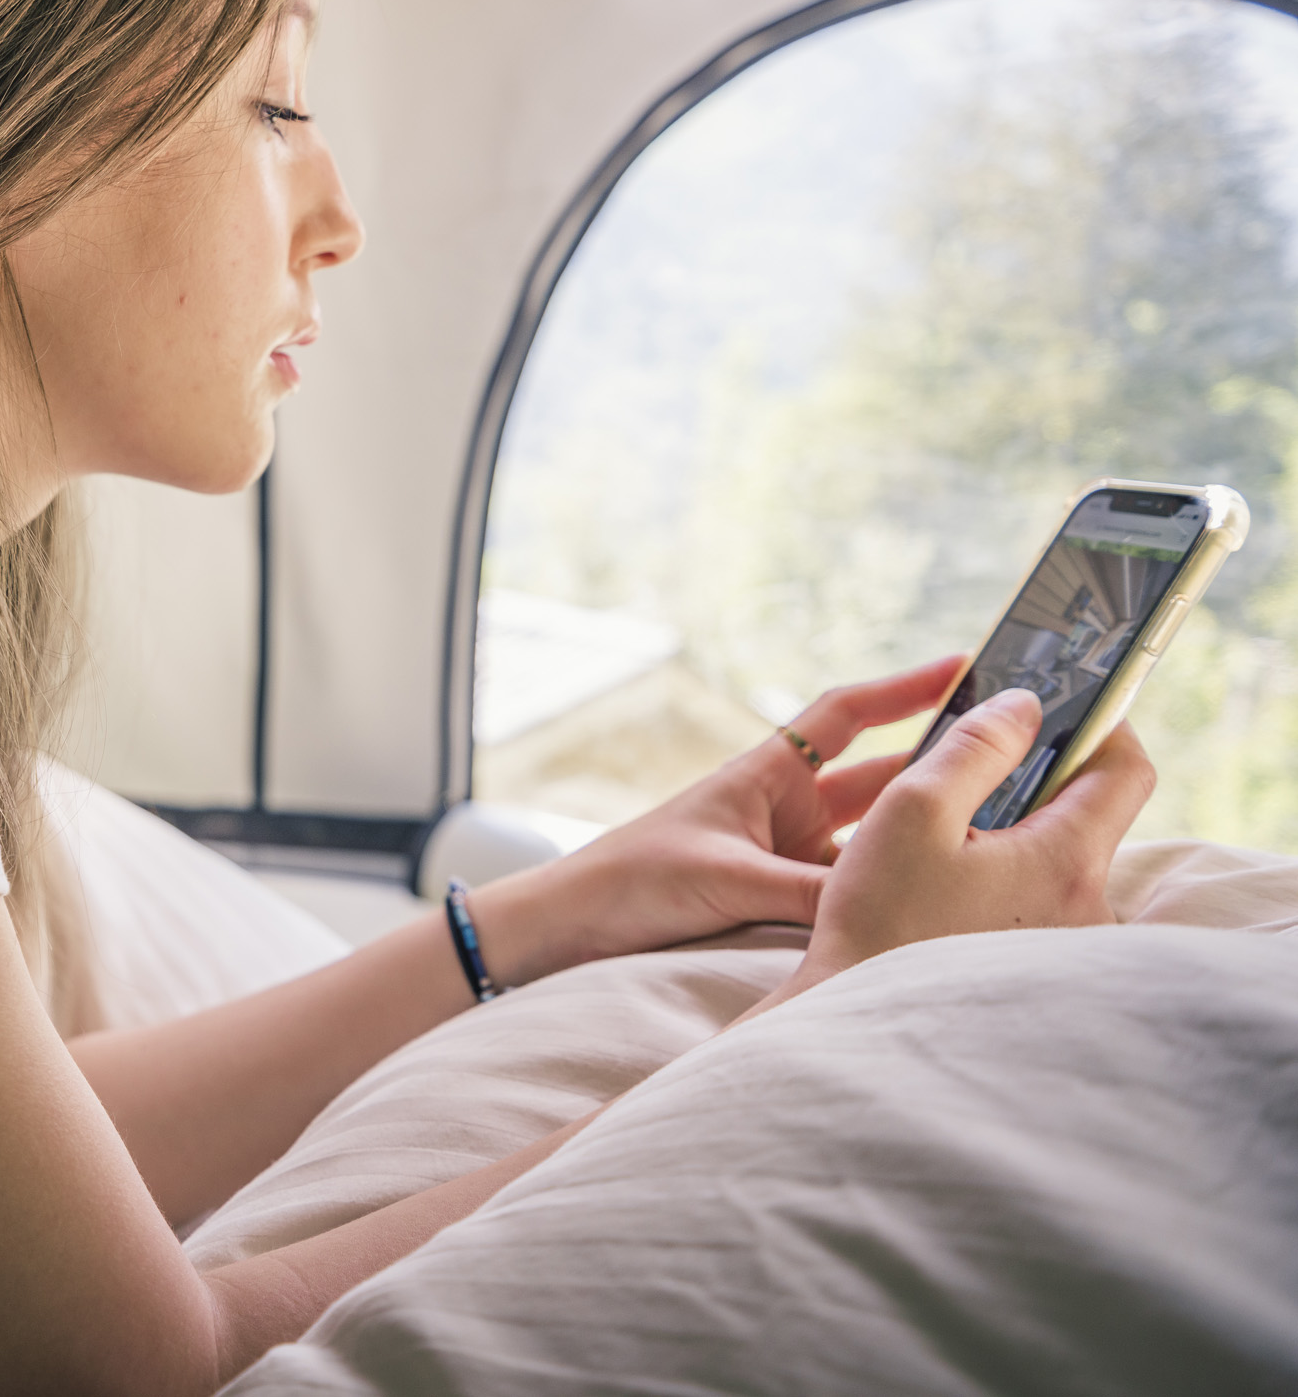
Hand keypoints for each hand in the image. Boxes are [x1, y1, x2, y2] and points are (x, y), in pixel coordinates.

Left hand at [473, 656, 964, 983]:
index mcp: (764, 774)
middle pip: (880, 780)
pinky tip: (939, 901)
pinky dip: (889, 893)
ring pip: (875, 840)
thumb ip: (809, 894)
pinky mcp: (781, 901)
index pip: (848, 715)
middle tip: (1019, 760)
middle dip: (940, 769)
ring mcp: (787, 855)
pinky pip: (851, 891)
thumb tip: (889, 906)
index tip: (966, 666)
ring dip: (923, 838)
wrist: (574, 927)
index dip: (904, 689)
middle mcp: (784, 809)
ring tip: (1002, 834)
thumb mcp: (729, 879)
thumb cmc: (633, 880)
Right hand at [792, 688, 1153, 990]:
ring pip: (1062, 854)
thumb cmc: (881, 920)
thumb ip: (974, 746)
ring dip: (1017, 826)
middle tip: (978, 761)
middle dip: (1040, 775)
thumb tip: (1025, 707)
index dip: (1098, 724)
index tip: (1056, 708)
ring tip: (948, 828)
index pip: (1126, 768)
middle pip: (1090, 811)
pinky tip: (949, 878)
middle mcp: (1088, 905)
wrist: (863, 1025)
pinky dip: (1008, 869)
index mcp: (1067, 860)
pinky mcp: (1044, 965)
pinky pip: (1044, 896)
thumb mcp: (913, 809)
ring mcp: (1072, 942)